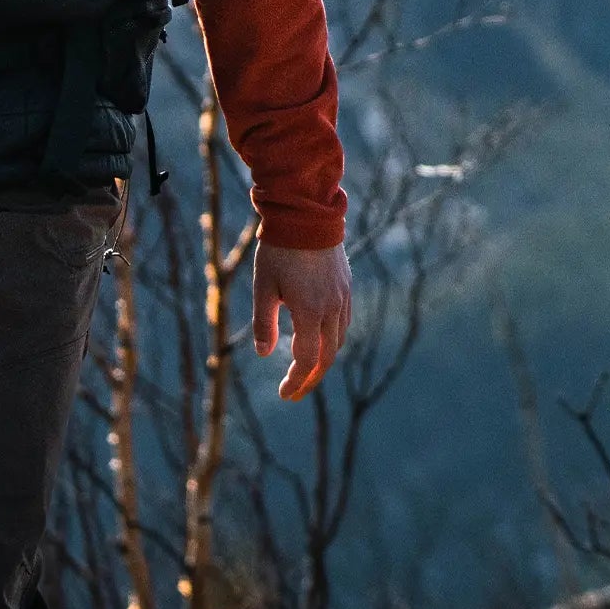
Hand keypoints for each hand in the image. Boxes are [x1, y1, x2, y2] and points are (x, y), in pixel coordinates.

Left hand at [252, 242, 351, 402]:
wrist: (307, 214)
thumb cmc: (280, 249)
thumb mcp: (263, 286)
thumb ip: (265, 323)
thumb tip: (264, 354)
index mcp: (310, 312)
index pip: (307, 359)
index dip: (296, 381)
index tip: (284, 394)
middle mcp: (331, 309)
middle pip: (327, 356)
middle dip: (310, 378)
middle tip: (294, 392)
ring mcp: (342, 297)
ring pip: (338, 340)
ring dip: (323, 360)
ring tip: (305, 370)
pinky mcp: (345, 286)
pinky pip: (342, 322)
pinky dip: (331, 339)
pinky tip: (319, 340)